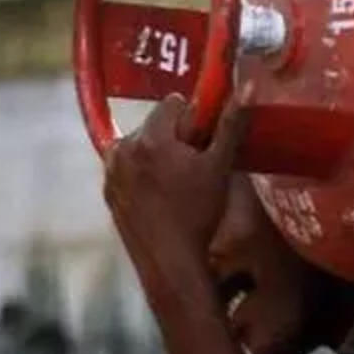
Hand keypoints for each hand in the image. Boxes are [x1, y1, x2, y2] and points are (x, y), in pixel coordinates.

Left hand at [102, 90, 251, 288]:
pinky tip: (161, 197)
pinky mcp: (108, 191)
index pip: (173, 104)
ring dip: (157, 155)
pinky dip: (143, 174)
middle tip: (194, 167)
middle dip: (174, 137)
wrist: (170, 262)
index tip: (204, 143)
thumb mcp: (219, 167)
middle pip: (155, 124)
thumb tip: (246, 90)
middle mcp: (123, 149)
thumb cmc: (197, 214)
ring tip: (177, 185)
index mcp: (151, 138)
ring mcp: (111, 171)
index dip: (194, 120)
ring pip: (141, 145)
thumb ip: (230, 126)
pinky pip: (128, 168)